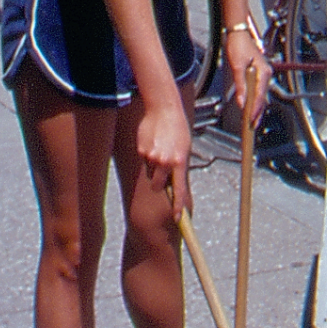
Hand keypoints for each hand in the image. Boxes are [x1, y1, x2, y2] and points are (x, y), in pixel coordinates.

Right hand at [137, 96, 194, 214]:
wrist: (164, 109)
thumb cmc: (178, 129)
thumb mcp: (185, 149)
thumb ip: (179, 166)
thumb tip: (175, 182)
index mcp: (180, 162)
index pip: (179, 190)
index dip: (178, 206)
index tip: (178, 218)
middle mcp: (165, 162)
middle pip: (158, 185)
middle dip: (160, 182)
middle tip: (163, 169)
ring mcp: (152, 157)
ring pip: (151, 172)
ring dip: (154, 166)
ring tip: (161, 148)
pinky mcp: (141, 151)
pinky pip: (144, 160)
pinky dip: (148, 155)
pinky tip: (154, 142)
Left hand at [226, 28, 271, 128]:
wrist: (238, 33)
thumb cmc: (238, 46)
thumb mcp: (237, 67)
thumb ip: (240, 85)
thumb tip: (241, 102)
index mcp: (263, 73)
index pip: (260, 96)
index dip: (255, 109)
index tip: (251, 120)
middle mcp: (265, 74)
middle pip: (262, 97)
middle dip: (257, 112)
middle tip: (252, 126)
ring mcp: (263, 73)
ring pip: (261, 94)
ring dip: (256, 106)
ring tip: (252, 119)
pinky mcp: (258, 72)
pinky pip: (258, 89)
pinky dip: (254, 99)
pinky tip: (250, 105)